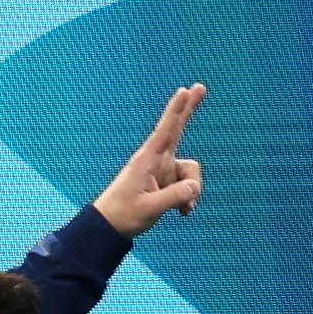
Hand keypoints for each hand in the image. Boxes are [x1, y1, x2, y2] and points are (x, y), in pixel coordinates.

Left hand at [92, 81, 209, 232]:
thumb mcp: (150, 209)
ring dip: (191, 192)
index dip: (176, 111)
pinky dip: (189, 199)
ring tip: (182, 211)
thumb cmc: (124, 214)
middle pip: (177, 129)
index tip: (184, 91)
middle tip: (200, 86)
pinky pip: (188, 186)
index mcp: (147, 160)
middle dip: (189, 109)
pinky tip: (182, 213)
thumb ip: (175, 197)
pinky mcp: (168, 182)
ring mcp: (164, 170)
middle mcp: (157, 160)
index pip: (165, 131)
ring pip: (191, 174)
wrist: (111, 227)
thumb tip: (195, 188)